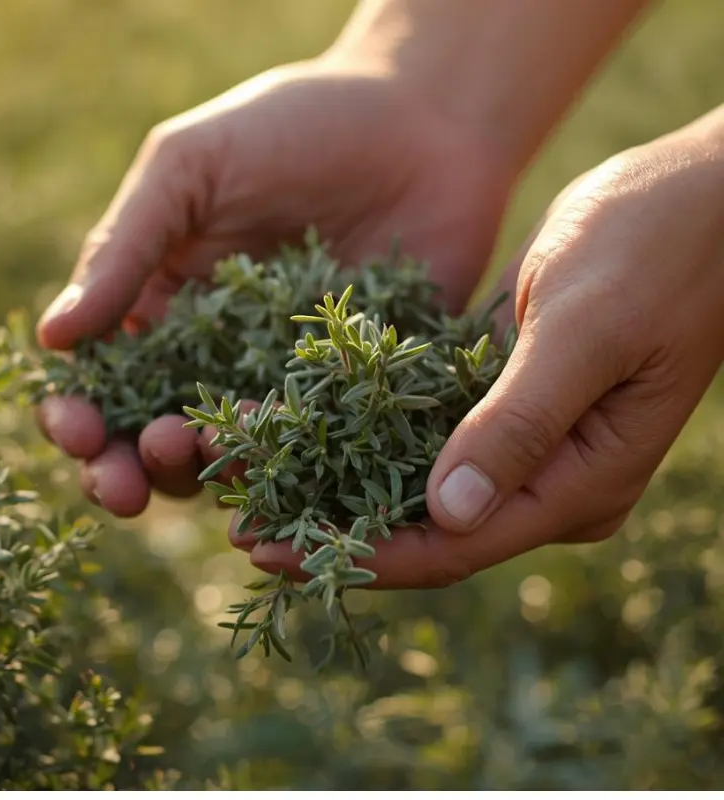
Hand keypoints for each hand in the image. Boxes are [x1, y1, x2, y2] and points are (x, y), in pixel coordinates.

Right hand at [35, 56, 515, 516]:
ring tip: (201, 455)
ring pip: (238, 457)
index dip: (81, 418)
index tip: (79, 431)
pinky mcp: (361, 394)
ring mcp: (292, 383)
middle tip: (128, 481)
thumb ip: (125, 248)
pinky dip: (303, 475)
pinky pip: (328, 450)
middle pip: (161, 439)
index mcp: (167, 309)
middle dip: (134, 468)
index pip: (107, 383)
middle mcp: (223, 359)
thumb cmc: (293, 127)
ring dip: (207, 476)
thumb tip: (53, 338)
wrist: (421, 123)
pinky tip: (287, 481)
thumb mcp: (190, 167)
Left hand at [248, 109, 723, 587]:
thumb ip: (520, 424)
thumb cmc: (659, 247)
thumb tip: (447, 513)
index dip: (360, 555)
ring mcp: (526, 442)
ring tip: (251, 480)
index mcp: (579, 483)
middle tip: (241, 526)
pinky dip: (362, 432)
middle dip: (332, 528)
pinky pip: (424, 429)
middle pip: (426, 527)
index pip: (454, 545)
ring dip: (334, 481)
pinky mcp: (503, 399)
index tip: (272, 552)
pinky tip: (301, 427)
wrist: (695, 197)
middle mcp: (548, 480)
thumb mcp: (586, 331)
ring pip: (415, 481)